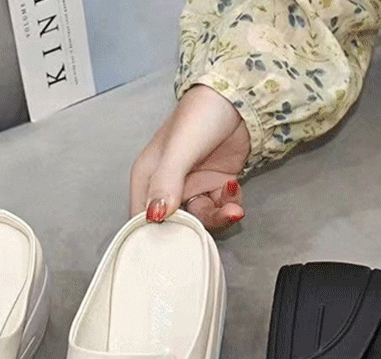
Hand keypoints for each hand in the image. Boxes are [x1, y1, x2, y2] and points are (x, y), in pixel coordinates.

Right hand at [130, 84, 250, 231]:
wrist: (239, 96)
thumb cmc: (200, 114)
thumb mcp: (178, 150)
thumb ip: (165, 183)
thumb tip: (155, 216)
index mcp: (147, 177)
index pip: (141, 218)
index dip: (154, 233)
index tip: (174, 240)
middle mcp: (166, 186)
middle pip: (173, 224)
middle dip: (195, 228)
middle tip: (212, 220)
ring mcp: (193, 187)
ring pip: (200, 220)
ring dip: (218, 217)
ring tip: (233, 208)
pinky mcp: (215, 186)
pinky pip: (220, 209)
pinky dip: (229, 205)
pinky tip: (234, 188)